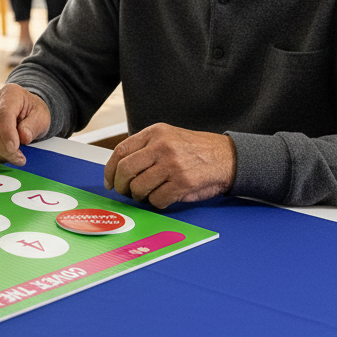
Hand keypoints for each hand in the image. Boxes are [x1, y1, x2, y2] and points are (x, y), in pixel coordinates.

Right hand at [0, 83, 50, 165]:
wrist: (24, 110)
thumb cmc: (33, 113)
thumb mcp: (42, 117)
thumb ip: (33, 126)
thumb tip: (23, 137)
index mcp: (10, 93)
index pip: (3, 114)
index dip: (7, 133)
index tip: (14, 149)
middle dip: (3, 148)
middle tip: (20, 159)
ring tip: (14, 158)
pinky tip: (4, 156)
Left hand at [103, 124, 235, 207]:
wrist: (227, 157)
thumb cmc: (194, 150)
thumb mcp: (168, 137)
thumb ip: (145, 148)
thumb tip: (118, 171)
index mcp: (155, 133)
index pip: (121, 151)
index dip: (110, 169)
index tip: (109, 182)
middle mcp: (162, 146)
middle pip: (125, 170)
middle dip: (121, 186)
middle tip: (125, 192)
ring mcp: (172, 164)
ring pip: (139, 188)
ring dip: (140, 197)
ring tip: (148, 195)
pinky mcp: (182, 183)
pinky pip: (157, 200)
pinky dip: (157, 203)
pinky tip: (164, 197)